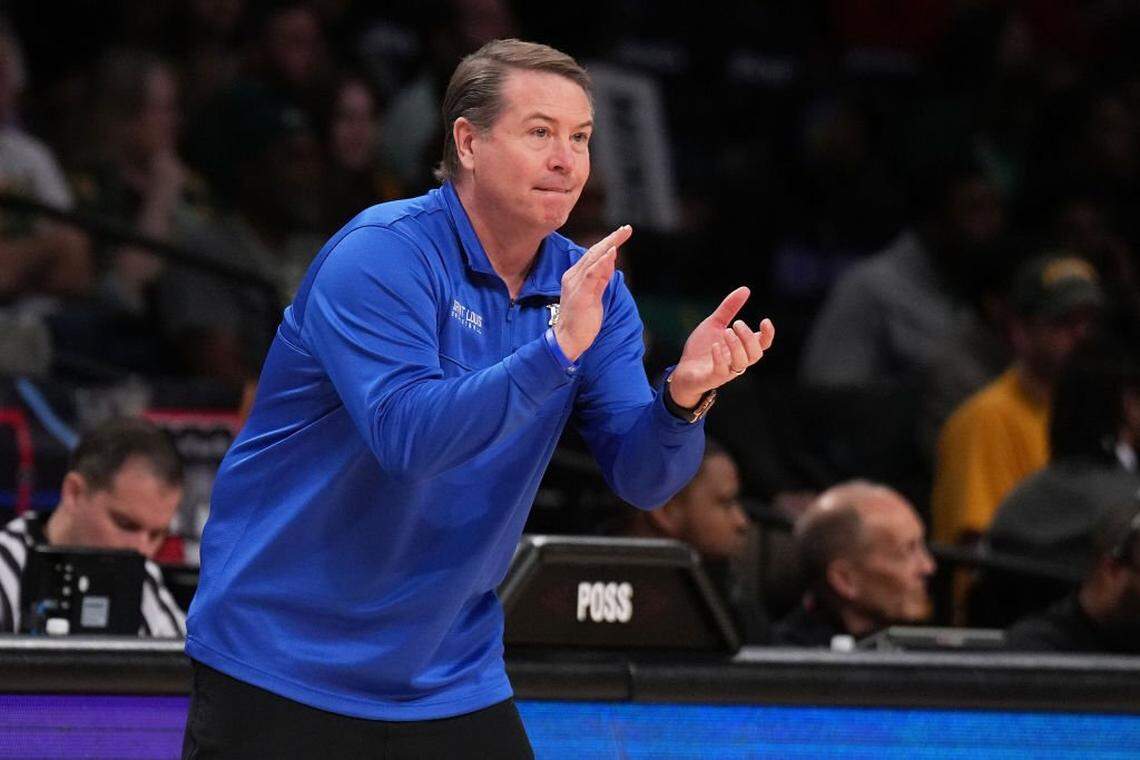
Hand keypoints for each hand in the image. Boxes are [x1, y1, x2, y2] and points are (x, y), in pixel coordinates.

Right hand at [553, 224, 632, 360]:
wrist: (567, 340)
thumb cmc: (581, 320)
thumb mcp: (594, 295)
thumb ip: (601, 279)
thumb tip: (610, 262)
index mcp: (575, 276)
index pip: (593, 255)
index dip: (608, 243)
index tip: (622, 233)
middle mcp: (573, 276)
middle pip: (594, 252)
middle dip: (611, 239)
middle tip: (626, 229)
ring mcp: (575, 284)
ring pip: (593, 259)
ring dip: (608, 245)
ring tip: (621, 234)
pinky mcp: (580, 293)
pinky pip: (591, 274)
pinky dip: (602, 262)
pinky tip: (611, 253)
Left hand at [668, 286, 774, 406]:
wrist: (683, 370)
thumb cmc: (702, 348)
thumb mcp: (715, 324)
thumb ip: (729, 309)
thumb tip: (746, 289)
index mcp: (741, 348)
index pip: (762, 344)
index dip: (768, 334)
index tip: (765, 320)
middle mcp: (737, 360)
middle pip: (756, 354)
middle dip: (749, 338)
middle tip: (736, 323)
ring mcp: (726, 371)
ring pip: (742, 363)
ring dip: (737, 346)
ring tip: (726, 331)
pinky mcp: (712, 377)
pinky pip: (721, 371)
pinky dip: (720, 358)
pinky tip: (715, 346)